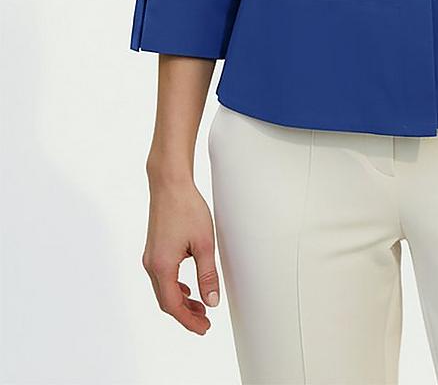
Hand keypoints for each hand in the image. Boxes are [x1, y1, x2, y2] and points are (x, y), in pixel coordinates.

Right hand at [141, 175, 220, 333]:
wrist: (170, 184)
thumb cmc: (186, 209)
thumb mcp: (204, 244)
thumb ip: (207, 275)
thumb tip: (211, 301)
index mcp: (162, 267)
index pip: (173, 305)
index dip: (189, 320)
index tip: (204, 328)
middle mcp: (152, 264)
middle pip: (166, 301)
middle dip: (185, 314)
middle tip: (204, 322)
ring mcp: (151, 257)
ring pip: (163, 289)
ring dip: (180, 301)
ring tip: (200, 306)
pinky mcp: (154, 249)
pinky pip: (162, 277)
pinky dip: (174, 288)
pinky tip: (187, 288)